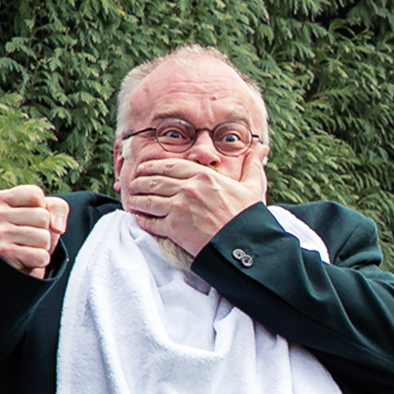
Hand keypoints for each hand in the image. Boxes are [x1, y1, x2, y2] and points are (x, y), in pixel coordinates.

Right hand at [0, 186, 68, 278]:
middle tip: (32, 234)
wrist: (20, 260)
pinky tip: (28, 257)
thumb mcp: (48, 210)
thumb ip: (59, 207)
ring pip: (44, 237)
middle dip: (45, 228)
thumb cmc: (34, 228)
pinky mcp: (5, 254)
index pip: (36, 194)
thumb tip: (57, 228)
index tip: (32, 216)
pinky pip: (41, 255)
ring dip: (44, 244)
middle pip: (43, 216)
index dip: (43, 207)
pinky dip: (42, 259)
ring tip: (30, 245)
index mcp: (0, 199)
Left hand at [123, 153, 267, 258]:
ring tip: (132, 200)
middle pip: (153, 181)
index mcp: (203, 175)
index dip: (151, 166)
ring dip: (137, 199)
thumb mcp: (252, 187)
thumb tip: (261, 147)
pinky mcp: (174, 228)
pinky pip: (150, 221)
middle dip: (140, 182)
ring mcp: (179, 208)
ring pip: (148, 199)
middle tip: (133, 184)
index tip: (143, 168)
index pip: (168, 165)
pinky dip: (141, 219)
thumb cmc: (248, 217)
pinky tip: (138, 218)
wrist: (244, 246)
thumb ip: (252, 165)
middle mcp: (188, 188)